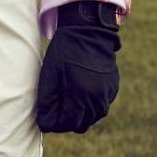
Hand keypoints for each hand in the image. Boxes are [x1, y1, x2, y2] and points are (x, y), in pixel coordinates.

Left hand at [37, 1, 120, 132]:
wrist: (89, 32)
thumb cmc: (64, 52)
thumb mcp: (50, 74)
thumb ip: (48, 100)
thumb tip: (44, 121)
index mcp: (81, 94)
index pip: (67, 123)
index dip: (54, 124)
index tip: (45, 118)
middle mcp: (98, 98)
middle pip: (80, 124)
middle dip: (65, 122)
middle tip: (53, 110)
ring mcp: (108, 94)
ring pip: (92, 117)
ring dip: (79, 115)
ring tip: (65, 101)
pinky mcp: (112, 89)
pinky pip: (101, 107)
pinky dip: (89, 106)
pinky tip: (78, 93)